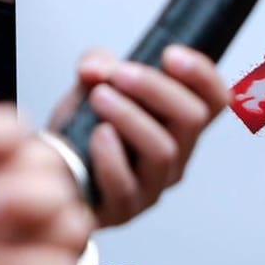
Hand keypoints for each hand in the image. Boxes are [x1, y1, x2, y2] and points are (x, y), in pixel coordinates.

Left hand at [49, 45, 229, 226]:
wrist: (50, 174)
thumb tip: (95, 69)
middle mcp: (176, 157)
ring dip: (130, 117)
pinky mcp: (124, 210)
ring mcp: (153, 187)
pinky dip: (111, 156)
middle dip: (156, 89)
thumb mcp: (91, 86)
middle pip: (192, 119)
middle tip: (120, 74)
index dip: (203, 75)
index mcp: (178, 125)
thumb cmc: (80, 132)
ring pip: (163, 151)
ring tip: (99, 98)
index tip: (170, 55)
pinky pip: (126, 184)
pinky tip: (95, 136)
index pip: (214, 100)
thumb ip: (98, 66)